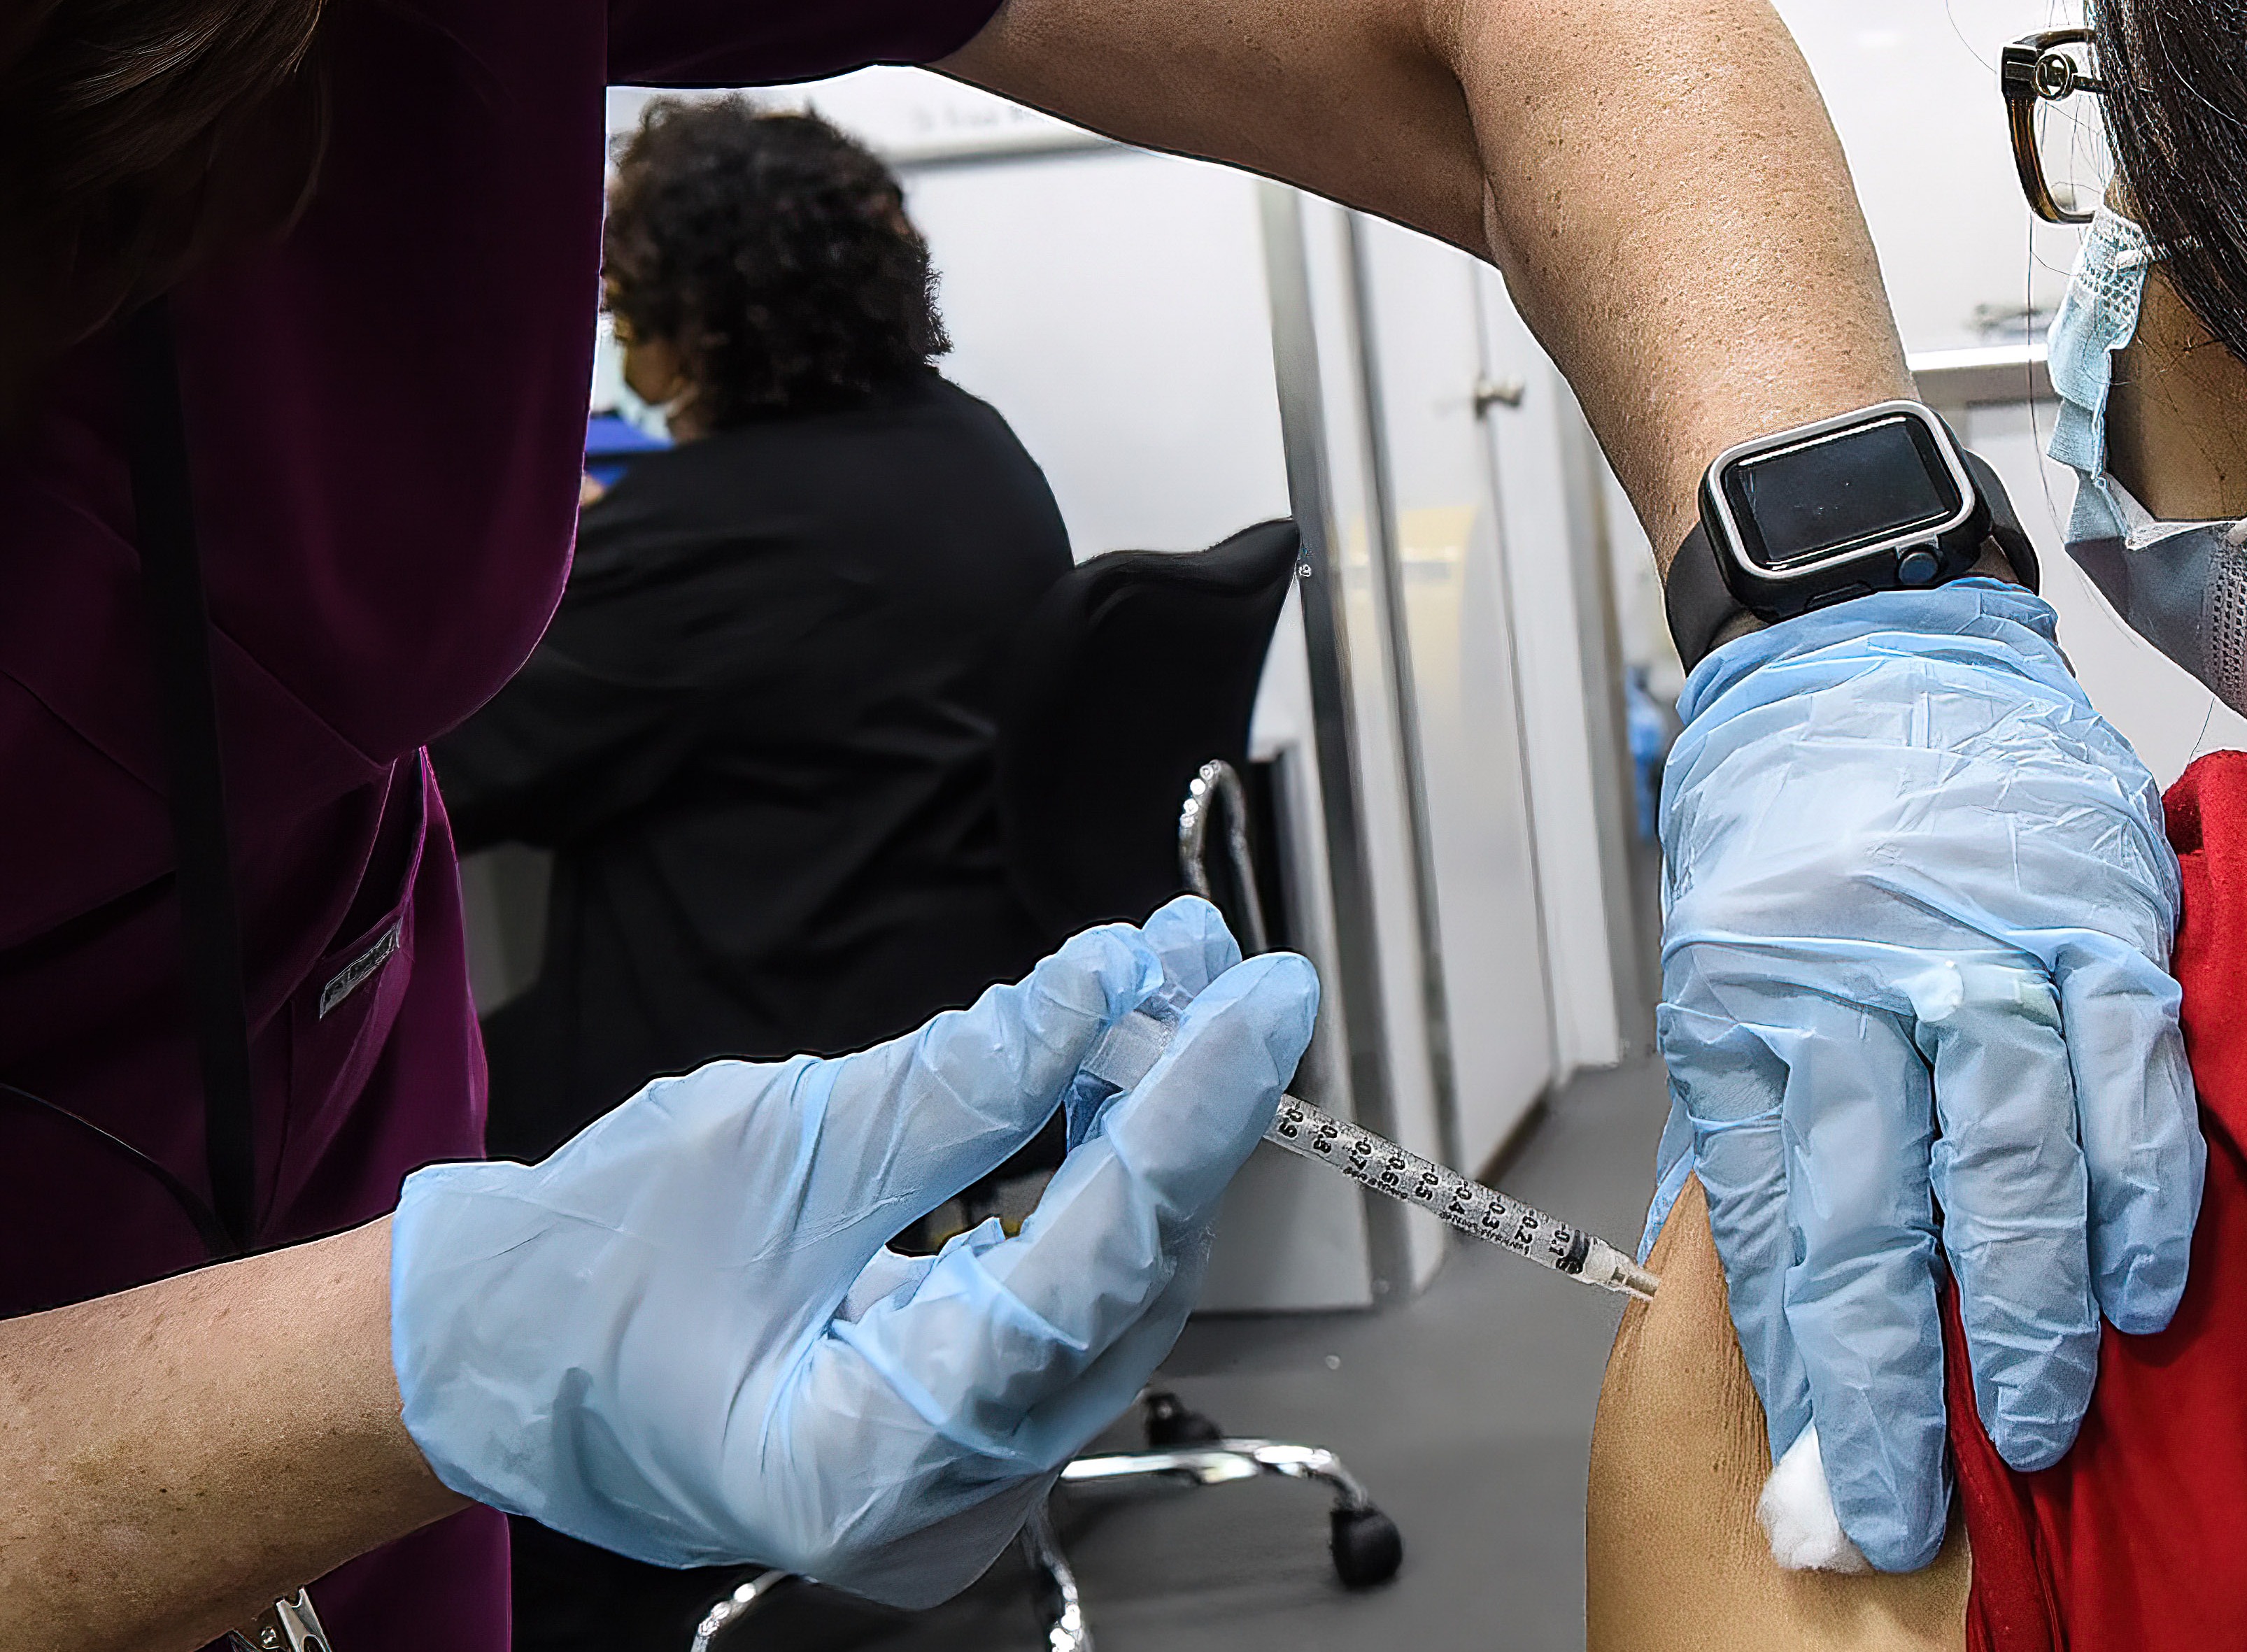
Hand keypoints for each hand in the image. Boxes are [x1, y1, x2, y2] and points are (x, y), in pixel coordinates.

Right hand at [390, 897, 1316, 1606]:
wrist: (495, 1359)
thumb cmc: (584, 1276)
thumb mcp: (768, 1148)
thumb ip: (957, 1086)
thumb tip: (1104, 987)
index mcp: (873, 1460)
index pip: (1089, 1275)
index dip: (1186, 1125)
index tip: (1259, 1002)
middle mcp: (944, 1500)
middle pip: (1125, 1284)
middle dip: (1181, 1110)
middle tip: (1225, 965)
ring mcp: (966, 1477)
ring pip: (1114, 1285)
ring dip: (1150, 1128)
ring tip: (1178, 982)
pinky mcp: (971, 1425)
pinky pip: (1070, 1288)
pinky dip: (1096, 1174)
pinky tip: (1117, 1066)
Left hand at [1645, 582, 2200, 1570]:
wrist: (1859, 631)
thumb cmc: (1788, 821)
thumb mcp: (1726, 963)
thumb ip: (1765, 1117)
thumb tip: (1790, 1301)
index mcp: (1747, 1003)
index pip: (1767, 1224)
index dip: (1795, 1369)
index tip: (1811, 1482)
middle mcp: (1857, 981)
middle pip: (1874, 1217)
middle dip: (1892, 1389)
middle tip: (1899, 1513)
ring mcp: (1983, 944)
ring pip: (2007, 1160)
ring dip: (2024, 1314)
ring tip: (2035, 1434)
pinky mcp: (2095, 912)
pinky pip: (2130, 1072)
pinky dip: (2140, 1190)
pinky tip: (2142, 1290)